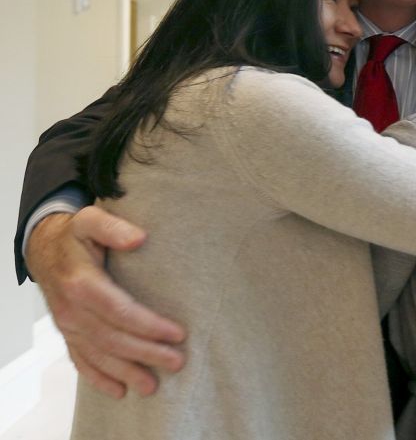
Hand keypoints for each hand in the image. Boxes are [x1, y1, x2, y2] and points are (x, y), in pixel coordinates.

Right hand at [26, 207, 186, 397]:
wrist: (44, 247)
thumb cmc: (75, 234)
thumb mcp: (91, 220)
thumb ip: (113, 227)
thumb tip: (139, 238)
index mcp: (82, 283)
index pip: (120, 311)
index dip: (149, 325)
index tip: (177, 334)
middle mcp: (73, 310)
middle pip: (113, 339)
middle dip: (146, 353)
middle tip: (177, 363)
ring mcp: (68, 325)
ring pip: (99, 355)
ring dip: (126, 372)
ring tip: (152, 385)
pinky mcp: (67, 333)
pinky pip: (80, 360)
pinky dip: (99, 378)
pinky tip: (119, 390)